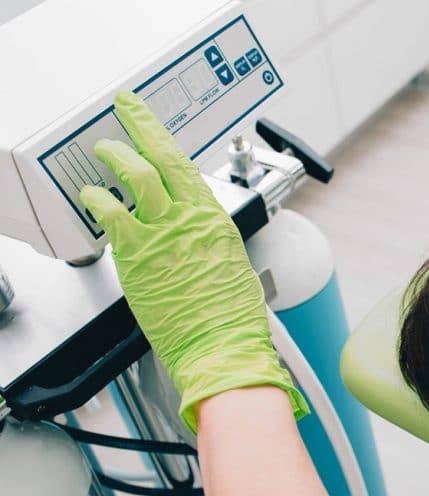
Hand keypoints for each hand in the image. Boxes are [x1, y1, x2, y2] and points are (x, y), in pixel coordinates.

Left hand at [79, 91, 307, 431]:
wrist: (224, 346)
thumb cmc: (231, 319)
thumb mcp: (229, 267)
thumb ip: (205, 244)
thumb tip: (191, 238)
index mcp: (215, 221)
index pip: (185, 167)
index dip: (161, 137)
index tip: (149, 121)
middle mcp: (192, 219)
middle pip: (162, 158)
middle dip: (140, 127)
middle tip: (126, 111)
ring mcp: (165, 235)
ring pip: (138, 177)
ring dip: (116, 157)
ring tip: (104, 152)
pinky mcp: (140, 256)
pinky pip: (112, 215)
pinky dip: (98, 200)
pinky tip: (91, 197)